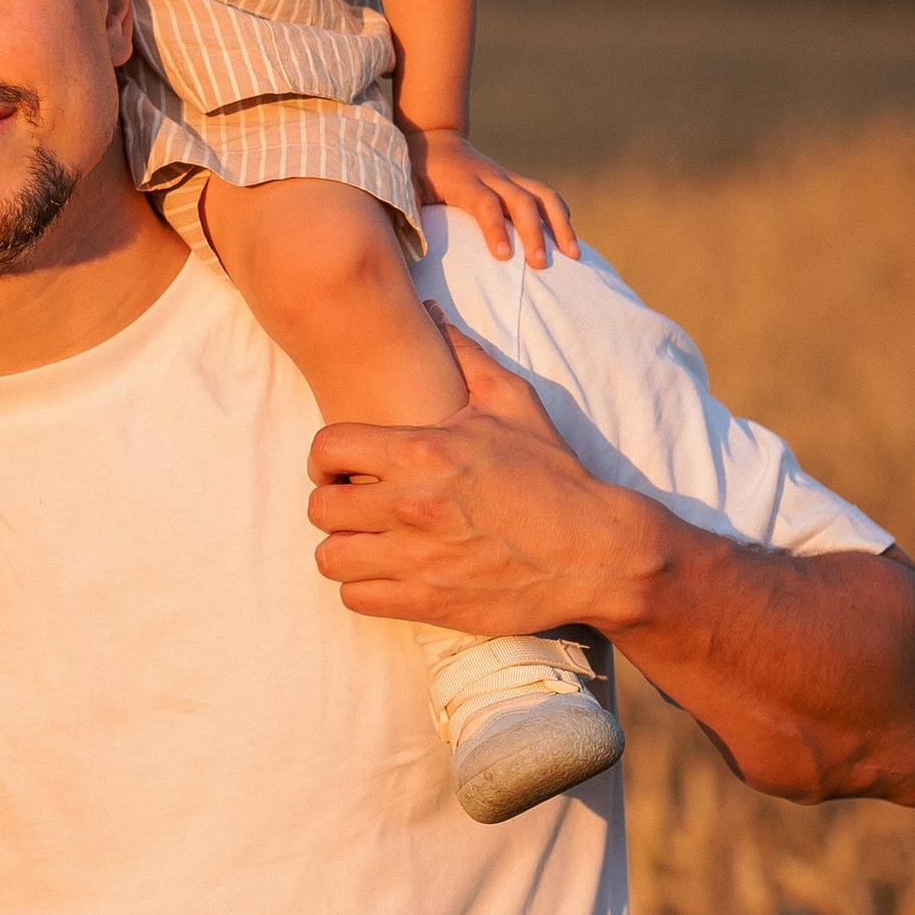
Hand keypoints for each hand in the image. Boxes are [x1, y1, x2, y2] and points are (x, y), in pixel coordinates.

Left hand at [307, 326, 657, 635]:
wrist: (595, 550)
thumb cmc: (553, 475)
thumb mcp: (513, 403)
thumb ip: (465, 356)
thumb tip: (430, 312)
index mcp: (422, 451)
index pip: (326, 447)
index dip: (324, 457)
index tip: (338, 466)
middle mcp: (411, 503)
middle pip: (319, 505)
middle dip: (332, 503)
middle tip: (354, 506)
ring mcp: (417, 557)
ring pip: (330, 556)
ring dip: (342, 549)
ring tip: (364, 543)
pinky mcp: (428, 601)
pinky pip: (355, 598)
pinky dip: (361, 588)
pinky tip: (384, 576)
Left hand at [399, 126, 578, 267]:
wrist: (434, 138)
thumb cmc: (417, 170)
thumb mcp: (404, 186)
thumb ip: (407, 210)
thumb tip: (409, 245)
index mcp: (463, 182)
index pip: (485, 204)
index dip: (494, 228)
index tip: (503, 257)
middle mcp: (491, 177)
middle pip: (521, 201)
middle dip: (534, 233)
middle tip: (540, 266)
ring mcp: (508, 177)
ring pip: (543, 195)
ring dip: (560, 224)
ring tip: (573, 255)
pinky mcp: (516, 180)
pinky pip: (545, 195)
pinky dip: (559, 214)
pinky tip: (568, 239)